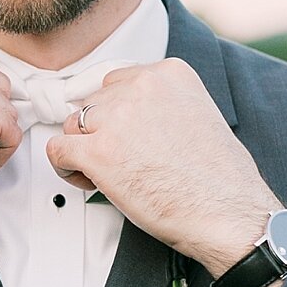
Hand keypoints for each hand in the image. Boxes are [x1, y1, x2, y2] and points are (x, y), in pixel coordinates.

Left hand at [45, 59, 281, 276]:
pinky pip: (58, 150)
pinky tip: (88, 181)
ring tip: (108, 175)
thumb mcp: (198, 115)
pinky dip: (66, 168)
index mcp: (168, 73)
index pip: (116, 83)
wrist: (228, 213)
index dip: (117, 115)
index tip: (129, 139)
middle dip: (100, 133)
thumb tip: (129, 119)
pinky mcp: (99, 151)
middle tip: (122, 163)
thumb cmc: (219, 179)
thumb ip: (162, 105)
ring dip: (83, 150)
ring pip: (72, 125)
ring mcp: (117, 117)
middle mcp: (141, 86)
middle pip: (93, 103)